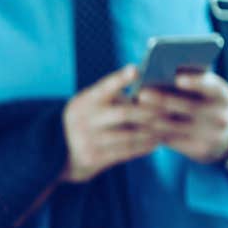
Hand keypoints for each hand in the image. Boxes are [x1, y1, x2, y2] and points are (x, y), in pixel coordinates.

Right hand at [62, 66, 165, 182]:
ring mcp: (87, 140)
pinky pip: (126, 152)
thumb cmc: (87, 120)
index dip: (119, 79)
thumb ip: (112, 97)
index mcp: (84, 102)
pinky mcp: (94, 158)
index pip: (103, 87)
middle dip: (149, 111)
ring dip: (151, 132)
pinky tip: (155, 142)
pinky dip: (143, 147)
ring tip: (167, 127)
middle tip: (169, 108)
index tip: (135, 70)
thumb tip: (148, 90)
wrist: (58, 150)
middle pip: (123, 113)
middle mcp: (83, 120)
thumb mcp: (90, 104)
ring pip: (128, 136)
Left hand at [136, 71, 227, 164]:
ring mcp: (211, 135)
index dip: (195, 82)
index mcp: (222, 95)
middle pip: (187, 107)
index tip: (177, 78)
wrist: (227, 137)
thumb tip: (159, 71)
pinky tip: (137, 125)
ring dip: (151, 117)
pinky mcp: (199, 150)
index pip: (210, 86)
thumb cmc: (207, 103)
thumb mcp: (208, 92)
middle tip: (142, 93)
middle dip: (162, 100)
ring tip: (133, 109)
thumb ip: (191, 82)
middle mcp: (221, 115)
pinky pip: (171, 140)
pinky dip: (153, 132)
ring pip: (175, 125)